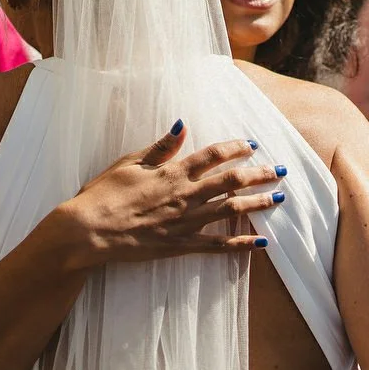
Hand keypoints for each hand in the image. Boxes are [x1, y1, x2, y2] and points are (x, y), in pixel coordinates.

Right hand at [54, 123, 285, 268]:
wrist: (88, 231)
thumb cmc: (103, 194)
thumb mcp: (130, 162)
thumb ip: (160, 147)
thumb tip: (182, 124)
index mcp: (172, 172)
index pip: (212, 155)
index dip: (235, 148)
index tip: (252, 145)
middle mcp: (184, 195)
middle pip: (231, 181)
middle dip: (259, 174)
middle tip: (281, 170)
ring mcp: (184, 222)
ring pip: (231, 210)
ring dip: (258, 203)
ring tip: (279, 199)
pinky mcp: (179, 245)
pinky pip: (216, 245)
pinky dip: (241, 244)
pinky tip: (261, 243)